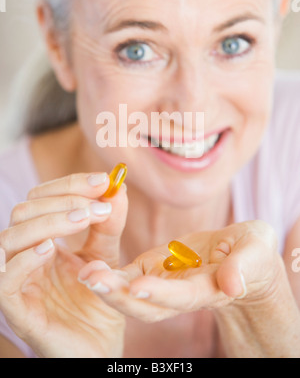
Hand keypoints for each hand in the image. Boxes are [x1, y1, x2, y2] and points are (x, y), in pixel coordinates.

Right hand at [0, 172, 127, 357]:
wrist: (99, 346)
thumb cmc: (97, 300)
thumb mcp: (106, 255)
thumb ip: (109, 224)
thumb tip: (118, 187)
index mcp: (43, 238)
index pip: (42, 197)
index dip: (70, 184)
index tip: (104, 180)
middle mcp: (25, 254)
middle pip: (24, 211)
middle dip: (62, 200)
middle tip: (98, 204)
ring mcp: (18, 280)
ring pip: (10, 238)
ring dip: (47, 222)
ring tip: (83, 219)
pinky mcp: (16, 309)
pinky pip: (4, 280)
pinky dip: (25, 259)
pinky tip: (51, 249)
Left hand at [79, 220, 279, 322]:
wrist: (238, 256)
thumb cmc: (251, 252)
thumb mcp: (254, 250)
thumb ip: (243, 265)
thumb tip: (232, 284)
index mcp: (208, 290)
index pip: (183, 296)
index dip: (162, 293)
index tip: (139, 287)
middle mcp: (180, 293)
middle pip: (148, 304)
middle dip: (120, 295)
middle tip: (93, 280)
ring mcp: (163, 283)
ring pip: (132, 292)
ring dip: (107, 286)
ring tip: (85, 272)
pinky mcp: (151, 269)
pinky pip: (127, 275)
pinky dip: (108, 272)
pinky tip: (88, 262)